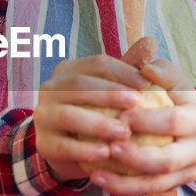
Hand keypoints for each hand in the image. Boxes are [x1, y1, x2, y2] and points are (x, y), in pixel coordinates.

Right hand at [33, 51, 148, 182]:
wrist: (72, 150)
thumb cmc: (100, 113)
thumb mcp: (114, 90)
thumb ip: (131, 68)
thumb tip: (151, 42)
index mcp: (68, 70)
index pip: (96, 64)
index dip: (122, 71)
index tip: (147, 84)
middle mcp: (50, 88)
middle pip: (80, 86)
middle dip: (109, 94)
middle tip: (137, 103)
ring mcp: (43, 116)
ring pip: (69, 115)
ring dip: (98, 123)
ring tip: (124, 132)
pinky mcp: (44, 143)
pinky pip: (64, 146)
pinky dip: (85, 150)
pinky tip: (106, 154)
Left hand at [88, 55, 195, 195]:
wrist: (185, 125)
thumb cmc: (167, 95)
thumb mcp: (167, 78)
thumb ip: (157, 69)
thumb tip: (147, 68)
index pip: (175, 120)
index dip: (148, 120)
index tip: (120, 116)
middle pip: (167, 160)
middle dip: (136, 156)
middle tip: (109, 147)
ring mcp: (189, 170)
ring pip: (157, 183)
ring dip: (125, 180)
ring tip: (96, 172)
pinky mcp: (174, 185)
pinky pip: (148, 192)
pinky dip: (123, 188)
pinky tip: (97, 178)